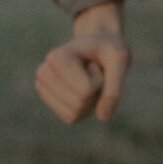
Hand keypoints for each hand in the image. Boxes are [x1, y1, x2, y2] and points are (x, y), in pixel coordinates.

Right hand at [35, 1, 130, 123]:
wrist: (97, 45)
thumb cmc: (108, 49)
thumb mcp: (120, 61)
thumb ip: (114, 89)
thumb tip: (103, 117)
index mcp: (57, 57)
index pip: (85, 91)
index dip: (99, 81)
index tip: (95, 64)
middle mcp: (43, 72)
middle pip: (78, 104)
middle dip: (95, 92)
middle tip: (93, 72)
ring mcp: (42, 87)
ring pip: (74, 114)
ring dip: (90, 101)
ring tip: (87, 79)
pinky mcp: (48, 100)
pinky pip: (71, 118)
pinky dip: (84, 109)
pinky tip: (82, 89)